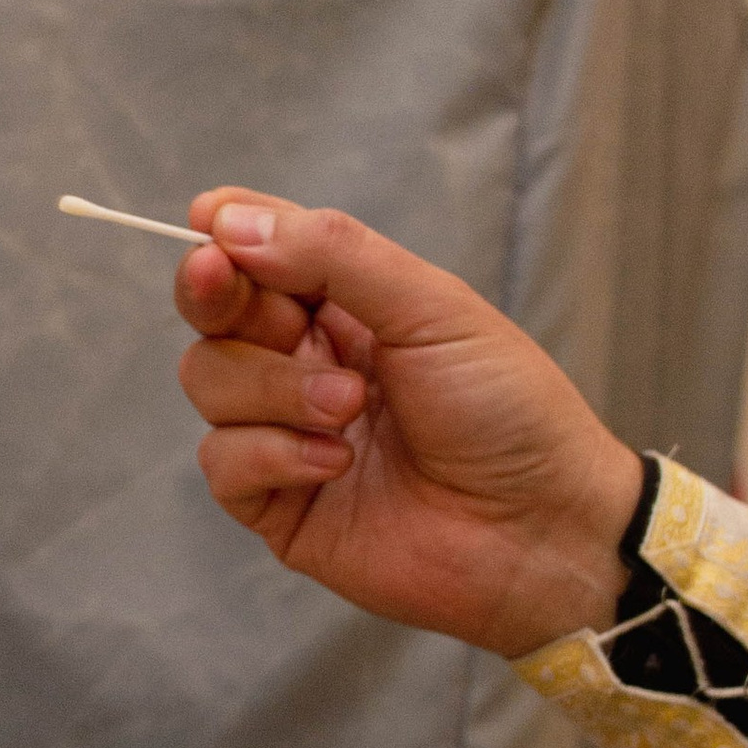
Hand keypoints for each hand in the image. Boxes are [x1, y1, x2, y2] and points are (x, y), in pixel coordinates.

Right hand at [172, 190, 644, 657]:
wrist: (540, 529)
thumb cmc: (508, 411)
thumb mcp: (432, 308)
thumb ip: (333, 254)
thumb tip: (230, 218)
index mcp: (346, 306)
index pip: (257, 252)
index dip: (226, 235)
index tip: (209, 225)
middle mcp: (306, 362)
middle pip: (214, 311)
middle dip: (220, 298)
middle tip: (244, 295)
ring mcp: (284, 433)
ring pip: (207, 380)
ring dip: (273, 388)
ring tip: (351, 407)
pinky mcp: (276, 503)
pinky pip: (220, 460)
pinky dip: (271, 454)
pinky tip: (335, 463)